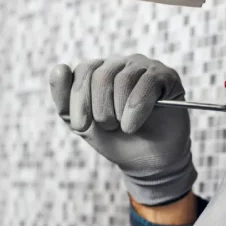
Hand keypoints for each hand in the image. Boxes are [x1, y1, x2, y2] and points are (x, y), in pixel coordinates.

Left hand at [49, 54, 196, 205]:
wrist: (148, 161)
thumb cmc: (116, 140)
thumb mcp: (84, 125)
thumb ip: (65, 101)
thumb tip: (59, 68)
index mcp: (98, 72)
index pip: (82, 71)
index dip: (78, 101)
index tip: (82, 126)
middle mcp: (120, 64)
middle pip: (101, 76)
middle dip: (100, 110)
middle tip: (109, 127)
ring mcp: (144, 67)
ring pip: (123, 80)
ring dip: (120, 113)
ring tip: (125, 127)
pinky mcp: (165, 76)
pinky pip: (147, 84)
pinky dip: (137, 110)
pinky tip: (134, 125)